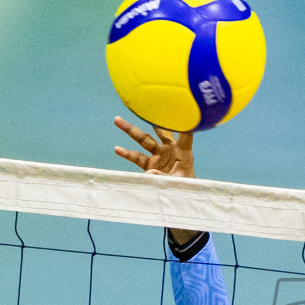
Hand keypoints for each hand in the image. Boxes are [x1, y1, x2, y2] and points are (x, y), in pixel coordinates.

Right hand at [114, 117, 197, 243]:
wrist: (182, 199)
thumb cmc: (187, 190)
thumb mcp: (180, 186)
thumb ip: (166, 179)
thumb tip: (149, 173)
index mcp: (183, 152)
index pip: (185, 134)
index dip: (183, 123)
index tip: (179, 109)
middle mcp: (170, 150)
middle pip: (160, 131)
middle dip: (151, 119)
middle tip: (143, 105)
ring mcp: (159, 156)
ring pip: (143, 140)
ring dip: (131, 131)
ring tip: (117, 120)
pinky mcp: (150, 165)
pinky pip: (136, 157)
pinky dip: (127, 153)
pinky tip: (117, 149)